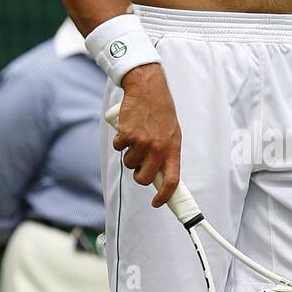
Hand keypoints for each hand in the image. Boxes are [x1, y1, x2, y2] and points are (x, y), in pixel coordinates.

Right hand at [112, 64, 180, 207]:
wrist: (148, 89)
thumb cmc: (161, 112)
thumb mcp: (173, 133)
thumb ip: (167, 153)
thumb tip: (160, 174)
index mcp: (172, 149)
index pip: (172, 180)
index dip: (165, 196)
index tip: (157, 202)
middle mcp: (158, 149)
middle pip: (143, 178)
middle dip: (138, 175)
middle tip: (139, 165)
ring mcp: (141, 142)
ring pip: (129, 164)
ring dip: (129, 155)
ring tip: (136, 138)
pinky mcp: (127, 135)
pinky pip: (118, 148)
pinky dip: (120, 141)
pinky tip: (127, 129)